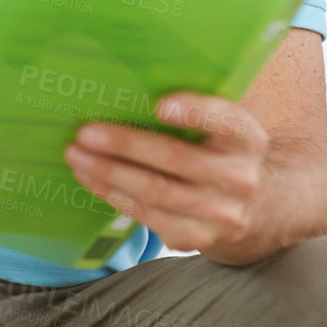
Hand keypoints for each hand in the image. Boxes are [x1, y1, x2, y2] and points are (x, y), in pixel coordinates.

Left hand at [64, 93, 270, 260]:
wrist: (250, 208)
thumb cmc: (216, 152)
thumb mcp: (219, 128)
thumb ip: (190, 110)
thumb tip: (123, 88)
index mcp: (246, 139)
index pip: (225, 121)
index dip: (194, 112)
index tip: (159, 105)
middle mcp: (239, 177)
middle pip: (176, 158)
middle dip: (124, 145)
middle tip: (84, 132)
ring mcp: (220, 213)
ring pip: (155, 191)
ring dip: (108, 172)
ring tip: (76, 155)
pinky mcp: (195, 237)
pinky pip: (146, 215)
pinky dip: (112, 194)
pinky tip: (90, 178)